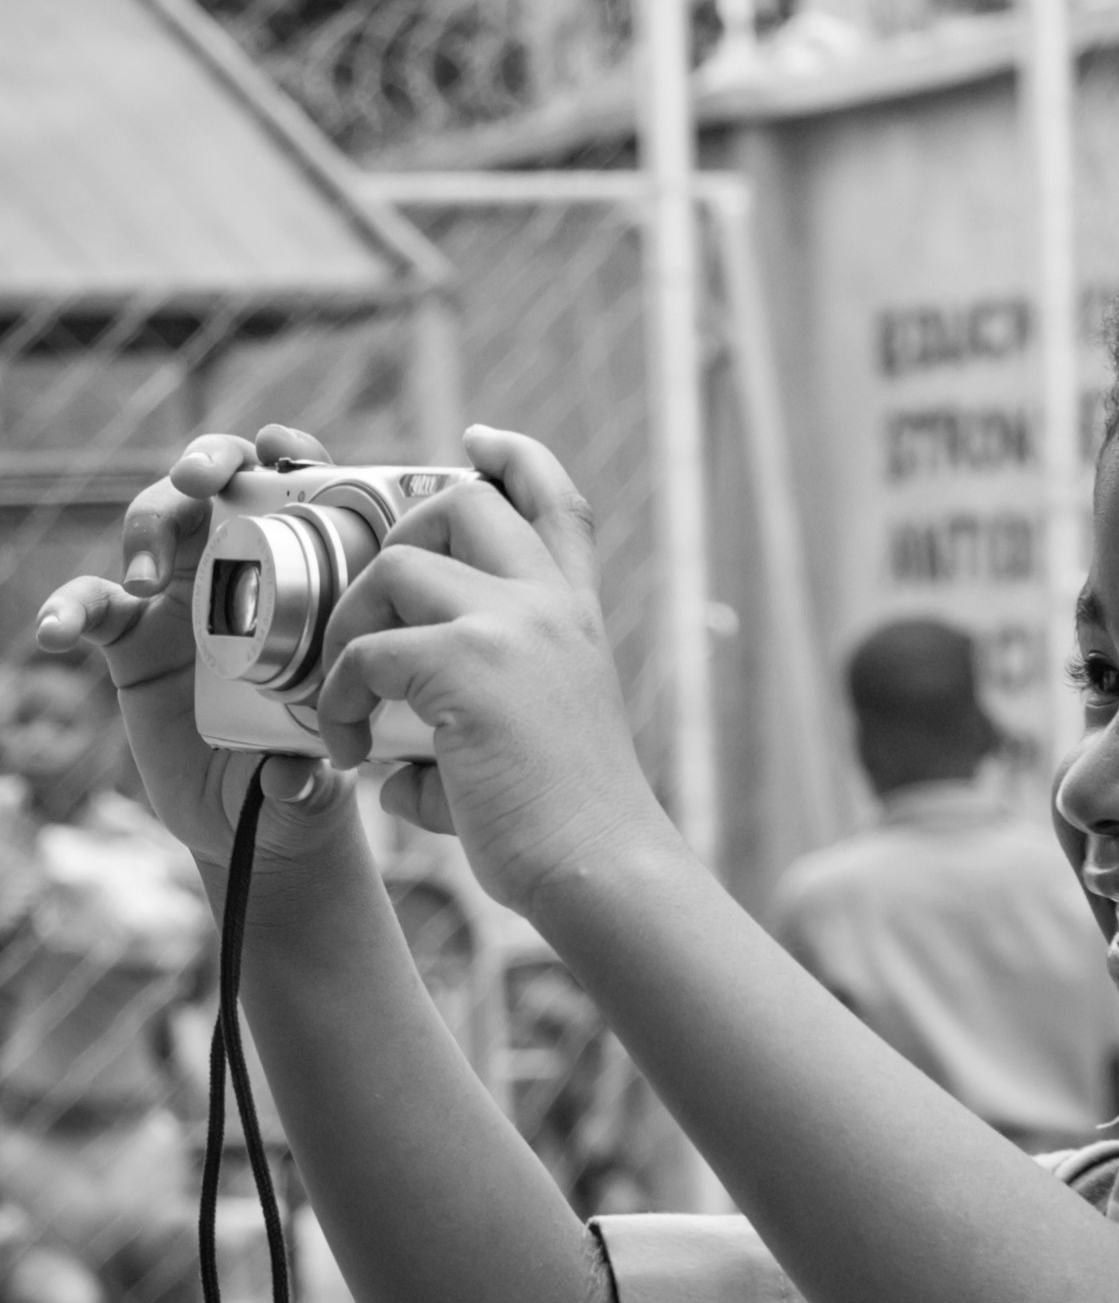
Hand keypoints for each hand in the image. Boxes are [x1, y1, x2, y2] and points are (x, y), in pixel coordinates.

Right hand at [34, 425, 356, 883]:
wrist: (254, 817)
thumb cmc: (310, 765)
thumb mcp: (326, 765)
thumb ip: (311, 772)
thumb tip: (288, 778)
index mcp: (305, 574)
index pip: (302, 494)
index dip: (290, 455)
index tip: (278, 447)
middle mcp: (242, 569)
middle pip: (217, 485)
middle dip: (204, 463)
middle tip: (197, 481)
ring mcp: (180, 597)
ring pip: (152, 524)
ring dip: (142, 533)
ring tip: (138, 582)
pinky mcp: (130, 637)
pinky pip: (91, 605)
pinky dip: (68, 609)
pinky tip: (54, 631)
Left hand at [315, 428, 667, 916]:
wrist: (598, 864)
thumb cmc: (566, 823)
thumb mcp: (536, 741)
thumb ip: (464, 725)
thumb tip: (389, 765)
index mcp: (578, 615)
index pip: (557, 501)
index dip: (515, 455)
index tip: (478, 439)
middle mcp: (552, 605)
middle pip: (464, 500)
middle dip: (396, 531)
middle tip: (370, 602)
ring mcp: (513, 625)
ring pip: (400, 561)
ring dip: (351, 620)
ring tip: (342, 691)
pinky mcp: (467, 664)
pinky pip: (367, 649)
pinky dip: (336, 694)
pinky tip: (345, 746)